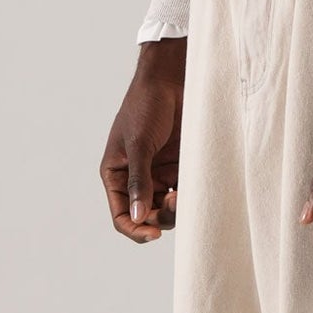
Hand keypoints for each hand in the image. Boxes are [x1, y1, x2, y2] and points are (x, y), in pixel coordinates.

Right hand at [101, 39, 185, 241]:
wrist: (172, 78)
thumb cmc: (146, 105)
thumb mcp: (139, 144)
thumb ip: (139, 181)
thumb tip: (139, 216)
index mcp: (116, 174)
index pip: (121, 214)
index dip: (135, 229)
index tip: (153, 234)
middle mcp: (136, 178)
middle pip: (148, 215)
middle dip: (162, 217)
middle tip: (178, 203)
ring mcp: (159, 173)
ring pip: (168, 206)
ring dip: (178, 207)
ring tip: (187, 194)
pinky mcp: (180, 166)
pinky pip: (185, 191)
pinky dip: (191, 195)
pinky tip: (196, 187)